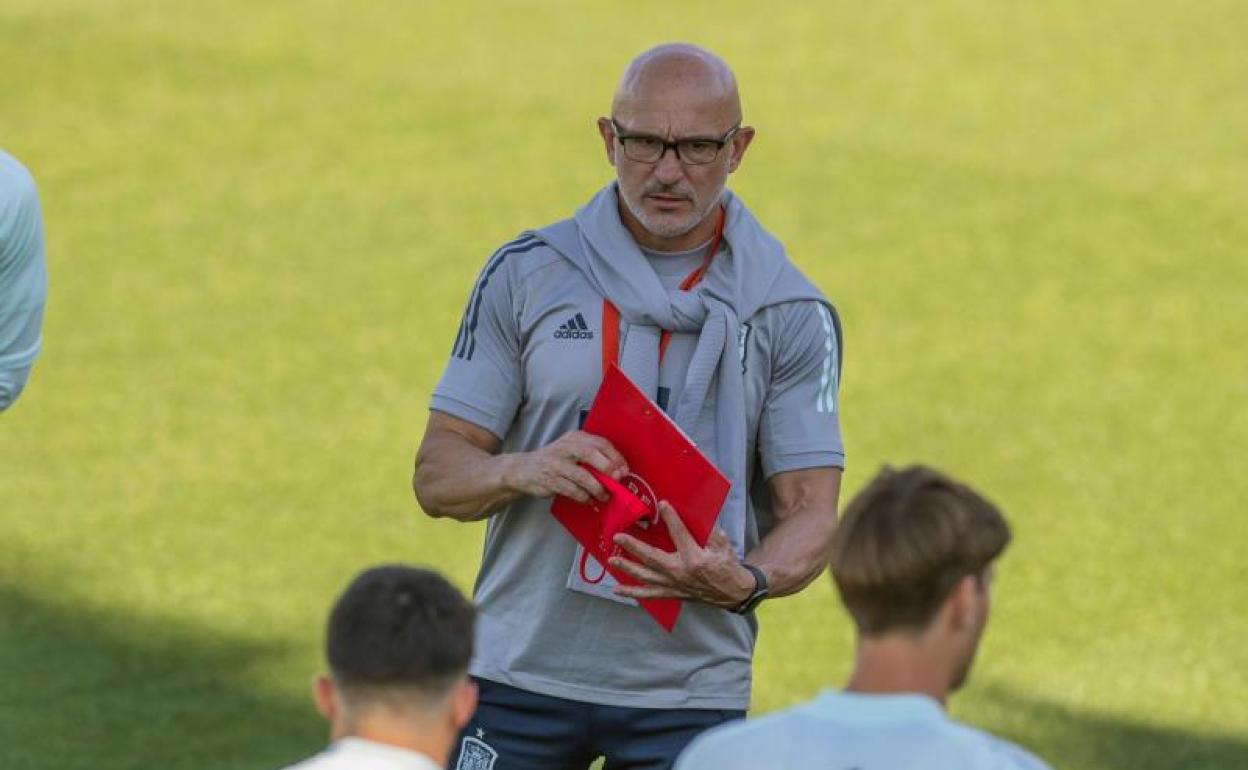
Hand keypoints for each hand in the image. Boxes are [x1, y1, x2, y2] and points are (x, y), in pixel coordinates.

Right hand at [503, 431, 627, 503]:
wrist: (524, 469)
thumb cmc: (556, 460)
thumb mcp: (572, 450)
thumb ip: (593, 456)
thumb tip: (619, 471)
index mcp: (575, 438)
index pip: (600, 443)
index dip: (615, 456)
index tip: (625, 470)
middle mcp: (566, 448)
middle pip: (591, 454)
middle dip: (608, 468)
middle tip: (618, 480)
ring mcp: (557, 464)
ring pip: (582, 476)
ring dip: (597, 488)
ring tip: (604, 496)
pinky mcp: (550, 480)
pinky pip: (573, 490)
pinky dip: (584, 497)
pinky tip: (589, 500)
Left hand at [609, 501, 755, 607]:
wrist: (733, 593)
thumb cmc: (727, 567)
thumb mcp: (723, 547)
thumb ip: (710, 533)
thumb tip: (698, 519)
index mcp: (694, 558)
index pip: (680, 534)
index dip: (671, 518)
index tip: (663, 505)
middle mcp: (680, 572)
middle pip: (652, 557)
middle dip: (633, 546)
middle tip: (617, 537)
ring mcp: (673, 584)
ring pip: (645, 576)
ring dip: (627, 567)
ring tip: (611, 560)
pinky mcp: (671, 592)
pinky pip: (648, 594)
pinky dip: (632, 592)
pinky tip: (617, 589)